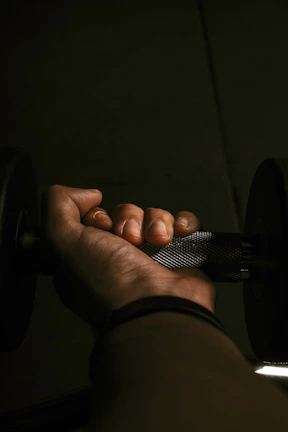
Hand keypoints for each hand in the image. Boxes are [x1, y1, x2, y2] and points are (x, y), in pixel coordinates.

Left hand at [41, 185, 216, 328]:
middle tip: (130, 240)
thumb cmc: (107, 280)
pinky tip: (178, 234)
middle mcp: (121, 257)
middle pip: (125, 214)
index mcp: (91, 257)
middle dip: (128, 219)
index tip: (100, 227)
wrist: (156, 309)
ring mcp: (154, 257)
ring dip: (156, 221)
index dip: (97, 215)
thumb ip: (57, 205)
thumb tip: (89, 194)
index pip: (95, 218)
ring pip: (154, 216)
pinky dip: (184, 223)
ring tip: (158, 241)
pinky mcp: (182, 256)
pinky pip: (185, 223)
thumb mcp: (60, 241)